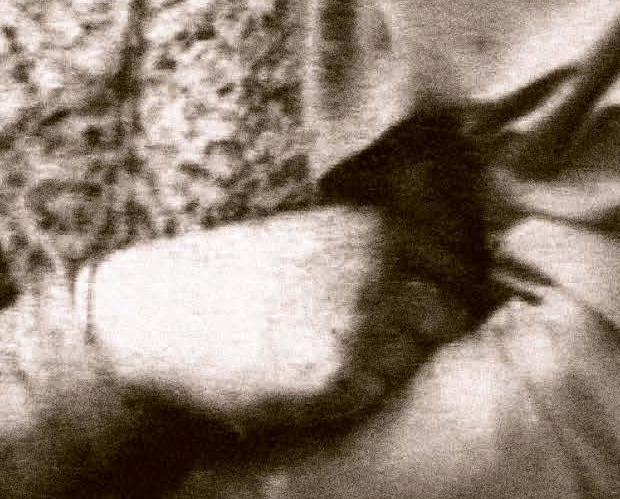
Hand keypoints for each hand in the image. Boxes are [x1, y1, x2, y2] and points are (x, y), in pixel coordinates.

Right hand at [88, 205, 465, 434]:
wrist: (162, 315)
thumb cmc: (231, 275)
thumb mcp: (307, 236)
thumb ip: (370, 247)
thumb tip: (440, 272)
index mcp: (369, 223)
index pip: (457, 260)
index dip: (450, 288)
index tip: (428, 303)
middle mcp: (375, 265)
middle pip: (452, 312)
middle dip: (427, 330)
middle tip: (376, 339)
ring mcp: (361, 321)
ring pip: (421, 357)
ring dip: (393, 363)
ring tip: (336, 355)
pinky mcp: (340, 376)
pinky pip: (382, 395)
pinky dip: (359, 394)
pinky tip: (313, 378)